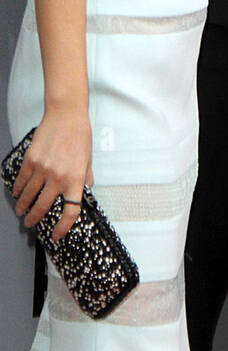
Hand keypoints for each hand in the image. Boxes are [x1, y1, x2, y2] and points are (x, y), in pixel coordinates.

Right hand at [11, 108, 92, 239]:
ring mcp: (43, 169)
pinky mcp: (31, 160)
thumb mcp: (88, 160)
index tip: (57, 234)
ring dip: (23, 206)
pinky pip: (22, 180)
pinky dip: (18, 189)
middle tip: (31, 224)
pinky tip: (17, 193)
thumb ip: (86, 179)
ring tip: (21, 211)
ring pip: (29, 195)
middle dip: (35, 219)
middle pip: (44, 207)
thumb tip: (84, 194)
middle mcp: (59, 177)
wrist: (66, 115)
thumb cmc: (79, 136)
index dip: (63, 227)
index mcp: (76, 179)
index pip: (71, 211)